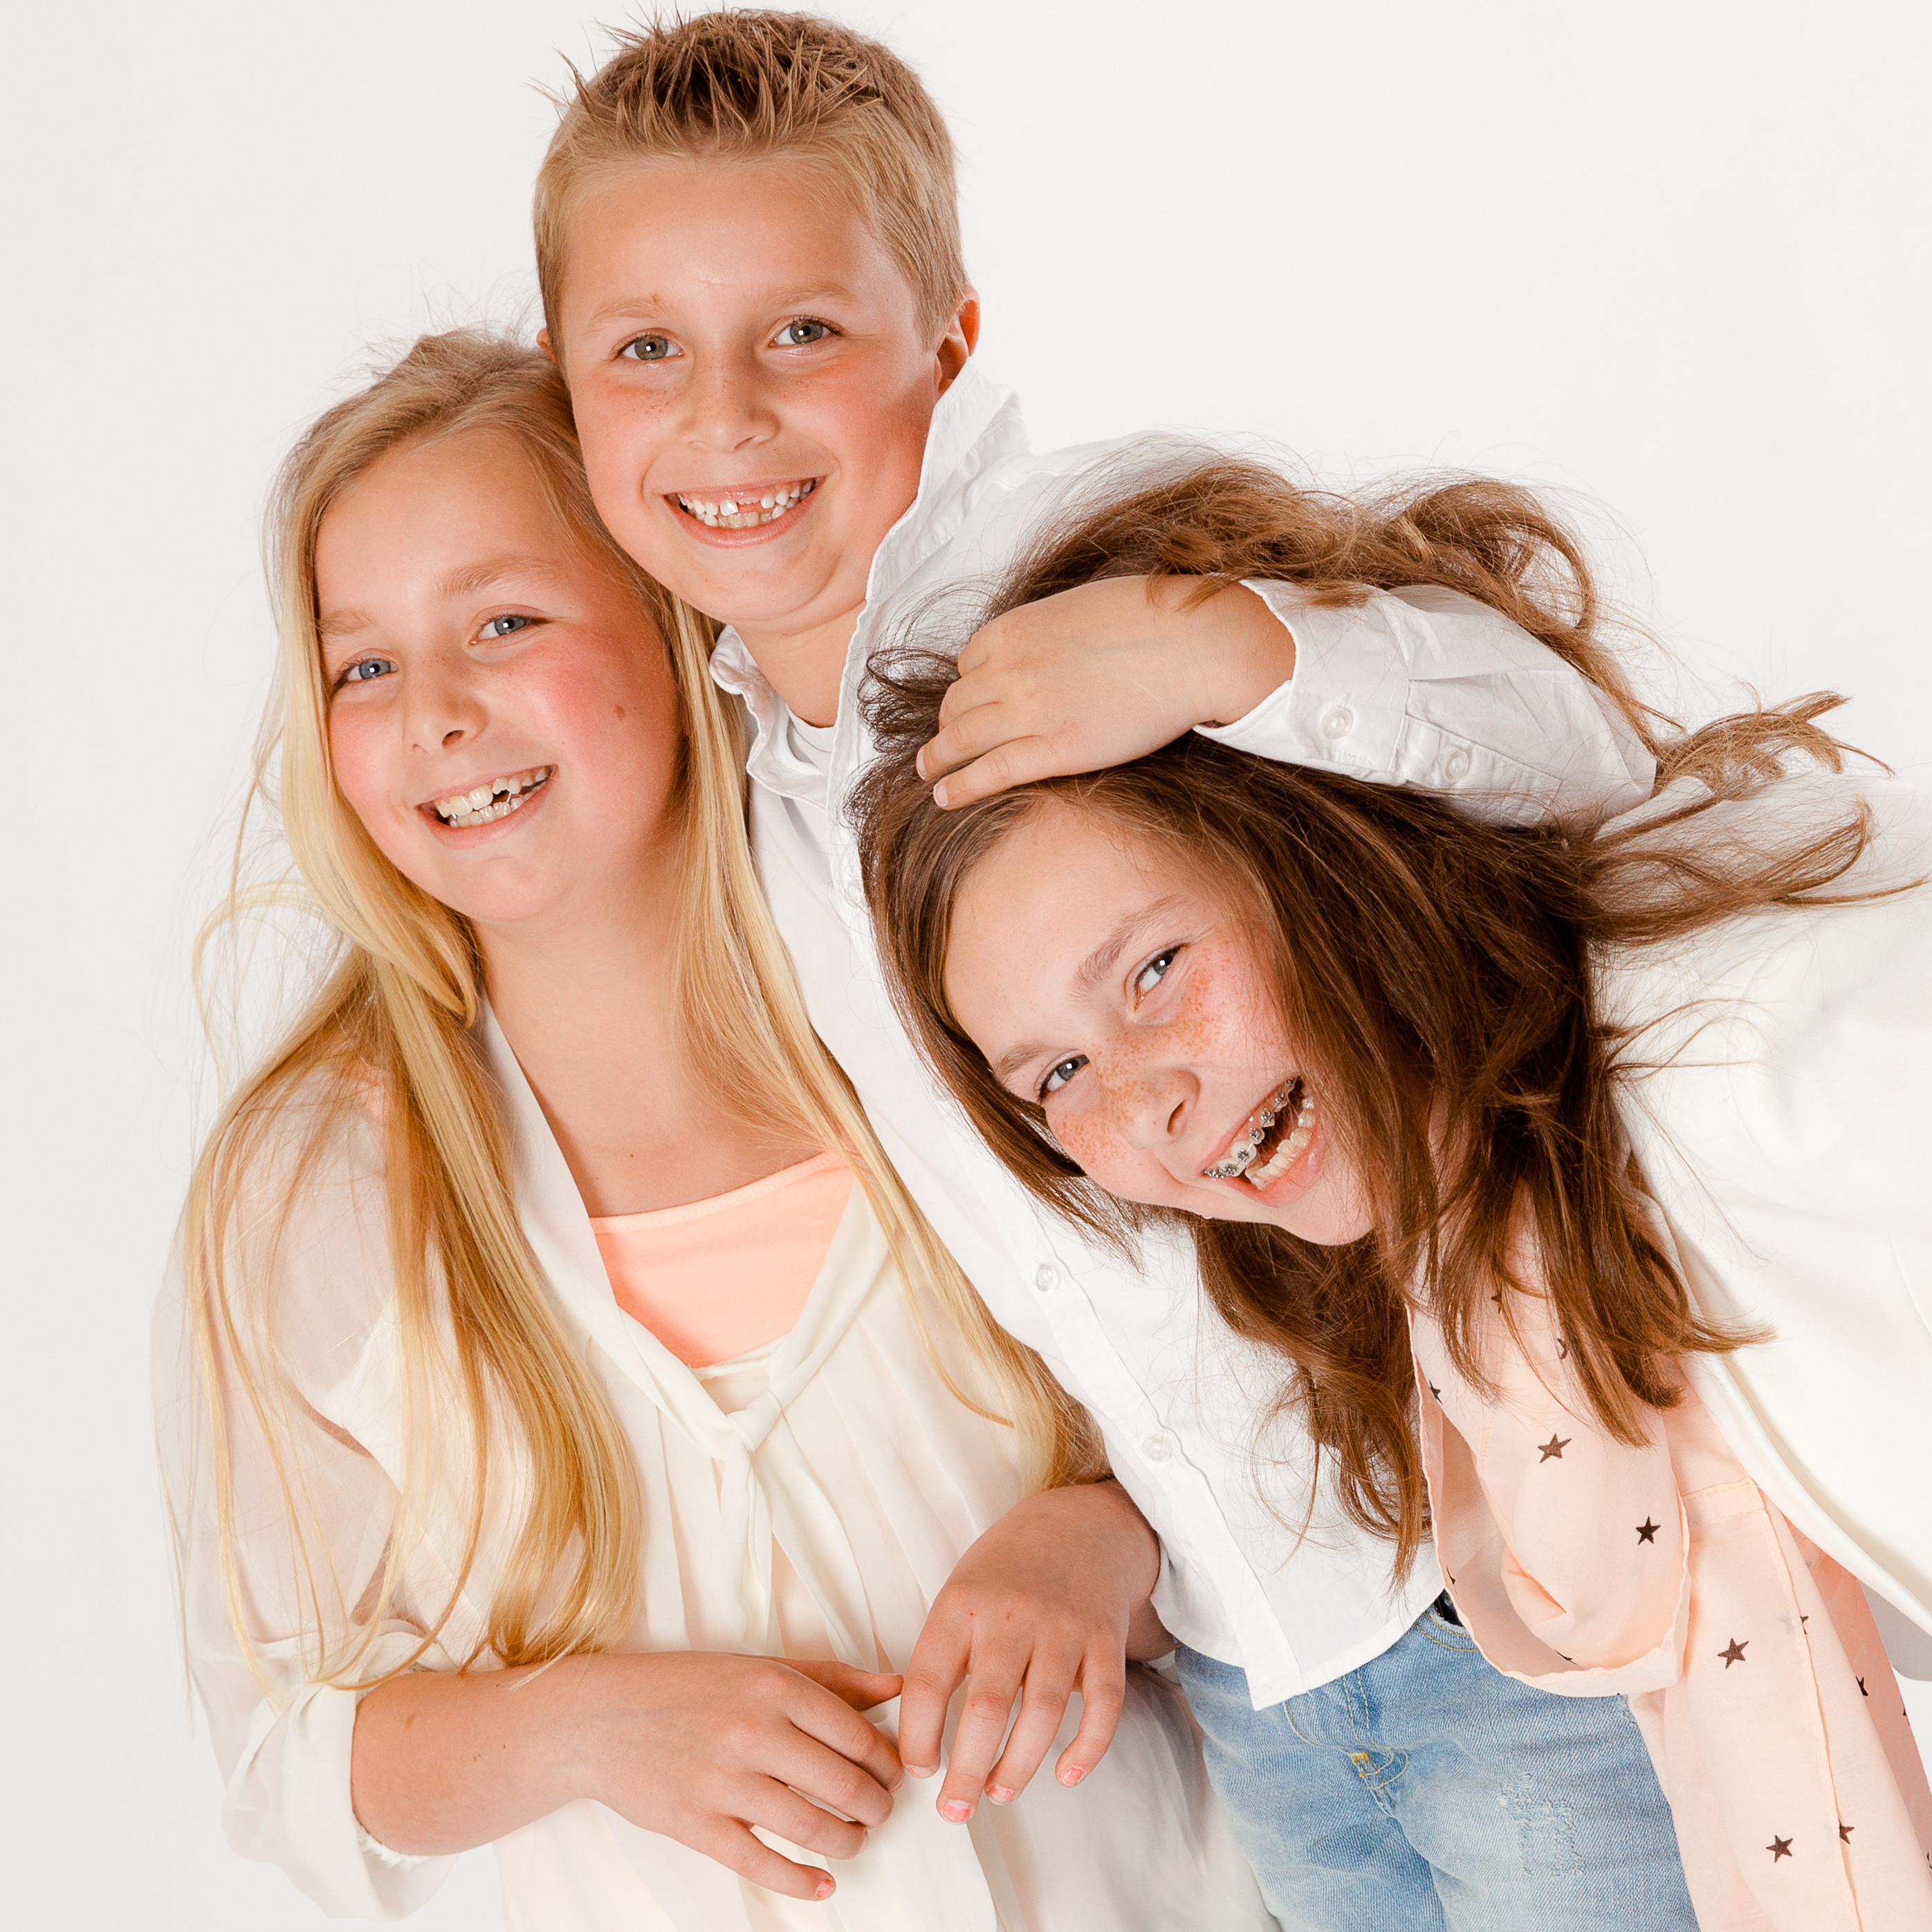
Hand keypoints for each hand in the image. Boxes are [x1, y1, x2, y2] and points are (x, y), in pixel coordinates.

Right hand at [569, 1654, 904, 1898]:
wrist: (601, 1718)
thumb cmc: (686, 1688)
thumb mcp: (761, 1666)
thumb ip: (832, 1678)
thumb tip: (894, 1686)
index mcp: (774, 1687)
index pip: (857, 1734)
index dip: (887, 1761)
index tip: (893, 1773)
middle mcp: (752, 1730)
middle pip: (843, 1784)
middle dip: (875, 1806)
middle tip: (879, 1811)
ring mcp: (723, 1781)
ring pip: (811, 1827)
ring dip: (848, 1842)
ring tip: (855, 1839)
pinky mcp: (696, 1825)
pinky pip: (763, 1864)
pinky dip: (802, 1881)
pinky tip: (822, 1882)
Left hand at [897, 1480, 1169, 1825]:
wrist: (1078, 1525)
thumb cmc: (1005, 1571)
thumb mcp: (959, 1593)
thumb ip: (941, 1654)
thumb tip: (915, 1736)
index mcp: (963, 1603)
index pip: (927, 1680)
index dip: (916, 1735)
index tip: (918, 1769)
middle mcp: (1013, 1614)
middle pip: (986, 1708)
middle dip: (966, 1772)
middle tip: (954, 1810)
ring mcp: (1064, 1626)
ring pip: (1043, 1715)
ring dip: (1018, 1767)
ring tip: (999, 1794)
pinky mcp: (1106, 1640)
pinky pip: (1103, 1706)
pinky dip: (1087, 1750)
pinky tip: (1066, 1775)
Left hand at [916, 577, 1293, 808]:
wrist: (1194, 645)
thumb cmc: (1153, 619)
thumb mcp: (1081, 606)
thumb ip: (1049, 630)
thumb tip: (1046, 644)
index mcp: (1013, 629)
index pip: (966, 664)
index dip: (967, 687)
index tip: (971, 703)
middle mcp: (1009, 670)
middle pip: (956, 704)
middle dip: (947, 725)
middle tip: (942, 744)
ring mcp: (1028, 712)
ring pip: (960, 740)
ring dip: (937, 759)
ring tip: (928, 773)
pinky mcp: (1055, 751)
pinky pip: (989, 772)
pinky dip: (959, 787)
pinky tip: (944, 798)